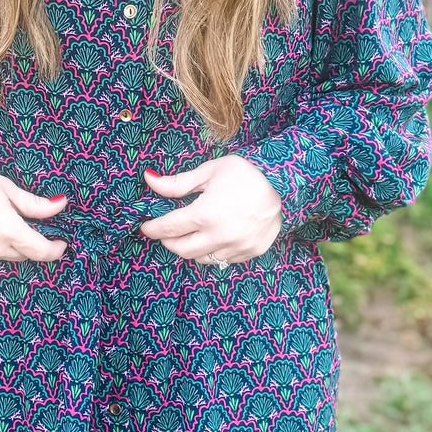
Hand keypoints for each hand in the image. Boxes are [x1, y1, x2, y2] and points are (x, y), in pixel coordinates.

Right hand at [0, 164, 67, 263]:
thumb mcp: (7, 189)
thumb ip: (35, 205)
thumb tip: (61, 205)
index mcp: (8, 231)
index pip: (41, 252)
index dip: (55, 249)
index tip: (60, 243)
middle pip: (21, 254)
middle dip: (26, 242)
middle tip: (19, 222)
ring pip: (0, 256)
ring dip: (3, 244)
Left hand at [139, 155, 282, 263]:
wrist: (284, 183)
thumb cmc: (244, 173)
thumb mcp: (208, 172)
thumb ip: (177, 183)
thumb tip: (149, 180)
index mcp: (205, 214)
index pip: (168, 228)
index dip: (153, 228)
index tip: (146, 226)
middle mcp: (220, 236)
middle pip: (181, 249)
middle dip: (168, 241)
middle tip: (167, 230)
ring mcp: (237, 247)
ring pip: (202, 258)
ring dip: (191, 248)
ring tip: (192, 233)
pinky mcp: (251, 252)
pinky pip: (223, 259)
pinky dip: (213, 251)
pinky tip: (214, 236)